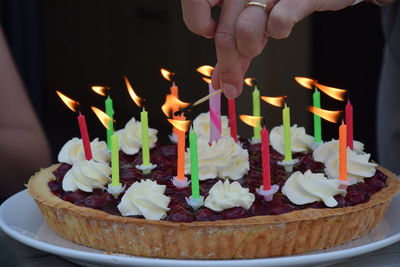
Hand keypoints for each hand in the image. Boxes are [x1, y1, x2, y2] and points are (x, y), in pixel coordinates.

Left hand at [181, 0, 370, 98]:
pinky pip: (279, 24)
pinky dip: (279, 32)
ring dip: (252, 48)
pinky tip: (281, 26)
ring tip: (261, 41)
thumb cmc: (280, 1)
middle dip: (228, 66)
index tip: (210, 33)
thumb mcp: (249, 17)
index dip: (197, 23)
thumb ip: (233, 44)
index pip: (195, 2)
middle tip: (231, 84)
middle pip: (224, 34)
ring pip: (246, 32)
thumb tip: (219, 83)